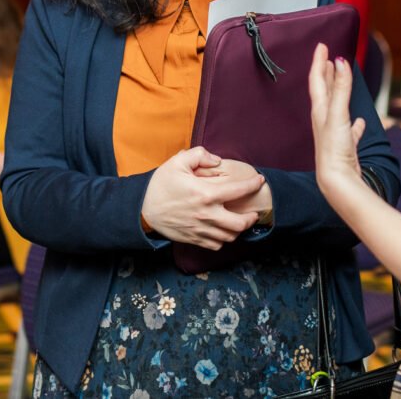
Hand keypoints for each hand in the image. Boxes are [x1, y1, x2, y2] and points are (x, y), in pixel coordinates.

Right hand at [142, 147, 266, 248]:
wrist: (142, 209)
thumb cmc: (160, 185)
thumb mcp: (177, 161)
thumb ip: (200, 155)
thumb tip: (217, 160)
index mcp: (205, 194)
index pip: (238, 191)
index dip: (253, 185)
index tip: (259, 181)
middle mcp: (206, 214)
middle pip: (240, 224)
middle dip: (251, 218)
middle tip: (253, 211)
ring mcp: (200, 229)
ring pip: (230, 237)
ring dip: (239, 229)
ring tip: (240, 221)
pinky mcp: (194, 239)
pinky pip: (216, 245)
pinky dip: (224, 239)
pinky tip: (223, 230)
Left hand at [309, 43, 367, 206]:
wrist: (337, 182)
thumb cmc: (334, 149)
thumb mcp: (338, 114)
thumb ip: (341, 88)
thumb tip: (341, 61)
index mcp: (320, 110)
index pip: (317, 80)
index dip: (319, 61)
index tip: (321, 45)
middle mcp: (324, 120)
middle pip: (324, 91)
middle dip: (326, 73)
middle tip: (329, 58)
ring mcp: (334, 133)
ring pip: (336, 107)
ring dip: (339, 92)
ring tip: (342, 80)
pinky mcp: (345, 146)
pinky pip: (350, 130)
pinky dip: (354, 123)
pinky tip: (360, 122)